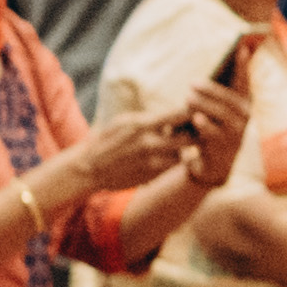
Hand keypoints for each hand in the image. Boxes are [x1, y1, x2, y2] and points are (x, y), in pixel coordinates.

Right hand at [51, 110, 193, 209]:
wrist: (89, 167)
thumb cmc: (108, 139)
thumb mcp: (125, 121)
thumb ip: (149, 118)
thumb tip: (172, 112)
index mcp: (144, 124)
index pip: (180, 114)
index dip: (193, 112)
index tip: (197, 110)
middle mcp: (150, 143)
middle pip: (189, 137)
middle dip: (195, 134)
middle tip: (195, 130)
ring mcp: (152, 161)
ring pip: (182, 154)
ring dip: (183, 149)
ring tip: (175, 144)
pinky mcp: (152, 176)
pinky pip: (171, 167)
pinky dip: (172, 162)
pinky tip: (165, 156)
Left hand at [170, 71, 253, 179]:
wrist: (210, 166)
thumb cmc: (209, 130)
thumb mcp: (211, 111)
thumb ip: (210, 96)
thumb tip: (197, 80)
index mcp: (242, 105)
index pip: (243, 82)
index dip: (243, 65)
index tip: (242, 47)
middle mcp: (243, 119)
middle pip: (230, 100)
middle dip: (212, 90)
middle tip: (192, 83)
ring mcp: (235, 135)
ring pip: (223, 116)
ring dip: (206, 105)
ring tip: (188, 99)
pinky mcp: (224, 150)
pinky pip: (215, 135)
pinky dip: (206, 126)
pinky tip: (197, 119)